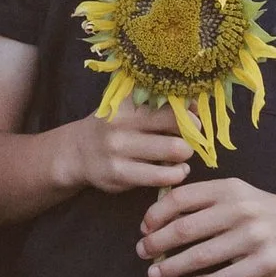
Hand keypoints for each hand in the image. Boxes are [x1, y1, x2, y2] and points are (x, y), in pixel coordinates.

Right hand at [55, 104, 192, 197]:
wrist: (78, 152)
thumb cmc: (114, 126)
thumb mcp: (130, 107)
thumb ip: (161, 104)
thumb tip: (197, 106)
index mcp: (127, 100)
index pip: (171, 101)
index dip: (189, 111)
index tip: (192, 119)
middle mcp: (121, 122)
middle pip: (177, 124)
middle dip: (191, 134)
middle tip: (189, 140)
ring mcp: (118, 149)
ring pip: (174, 151)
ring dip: (185, 156)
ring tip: (182, 157)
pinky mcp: (119, 174)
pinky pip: (161, 176)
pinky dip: (176, 174)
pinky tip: (176, 172)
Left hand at [139, 174, 275, 276]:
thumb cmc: (258, 210)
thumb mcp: (233, 193)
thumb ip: (201, 200)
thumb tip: (156, 217)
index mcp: (228, 189)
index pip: (182, 198)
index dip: (157, 214)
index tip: (144, 228)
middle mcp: (240, 211)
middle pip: (186, 229)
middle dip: (157, 243)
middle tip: (142, 253)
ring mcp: (254, 238)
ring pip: (202, 256)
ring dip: (173, 267)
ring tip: (155, 274)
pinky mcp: (265, 263)